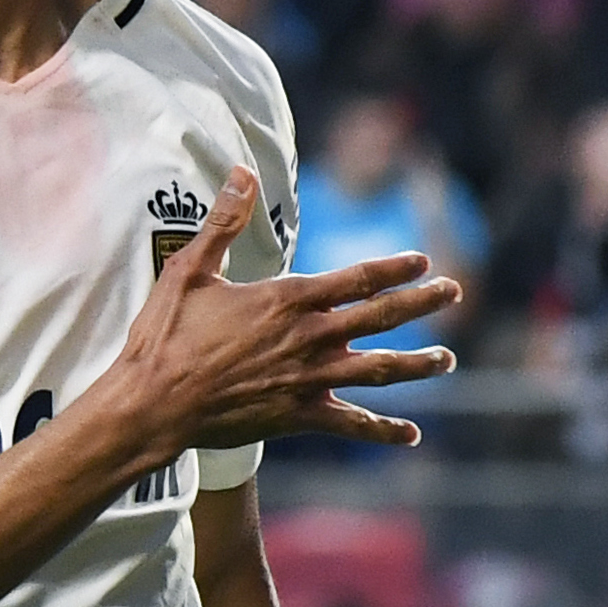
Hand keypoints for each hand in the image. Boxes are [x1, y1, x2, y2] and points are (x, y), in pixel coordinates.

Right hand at [117, 168, 461, 450]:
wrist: (153, 404)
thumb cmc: (166, 336)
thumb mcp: (191, 268)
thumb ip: (223, 221)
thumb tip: (241, 172)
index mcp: (288, 300)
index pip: (356, 279)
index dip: (392, 268)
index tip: (422, 261)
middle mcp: (309, 339)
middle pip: (381, 317)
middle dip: (422, 304)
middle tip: (454, 292)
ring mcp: (308, 381)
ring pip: (379, 371)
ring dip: (417, 366)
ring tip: (448, 361)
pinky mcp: (298, 418)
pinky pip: (351, 424)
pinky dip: (383, 430)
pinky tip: (411, 434)